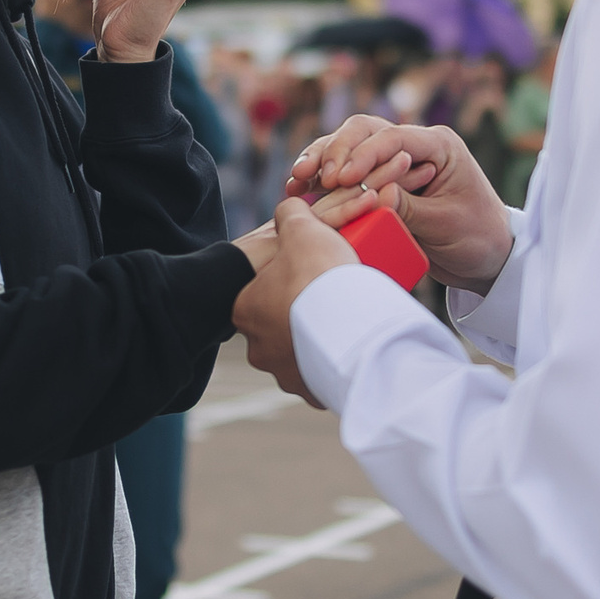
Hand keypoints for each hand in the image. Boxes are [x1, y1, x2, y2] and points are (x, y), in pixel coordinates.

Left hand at [230, 196, 368, 407]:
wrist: (353, 327)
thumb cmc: (319, 276)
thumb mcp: (302, 229)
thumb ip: (290, 213)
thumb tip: (290, 206)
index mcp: (245, 309)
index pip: (260, 288)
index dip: (287, 274)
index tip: (312, 268)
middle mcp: (258, 347)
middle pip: (283, 321)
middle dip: (305, 310)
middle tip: (335, 292)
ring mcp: (286, 373)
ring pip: (305, 350)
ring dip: (322, 338)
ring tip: (349, 318)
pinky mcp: (314, 392)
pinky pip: (326, 373)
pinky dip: (337, 362)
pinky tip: (354, 346)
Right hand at [288, 115, 513, 291]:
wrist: (487, 257)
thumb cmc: (477, 237)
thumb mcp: (445, 224)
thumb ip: (410, 208)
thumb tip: (377, 195)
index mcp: (438, 146)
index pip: (393, 137)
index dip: (363, 154)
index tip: (342, 178)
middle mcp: (414, 146)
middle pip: (364, 131)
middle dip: (335, 150)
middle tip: (313, 176)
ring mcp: (395, 162)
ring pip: (350, 147)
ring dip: (321, 160)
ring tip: (296, 180)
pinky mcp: (381, 181)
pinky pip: (348, 171)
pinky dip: (323, 177)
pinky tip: (301, 188)